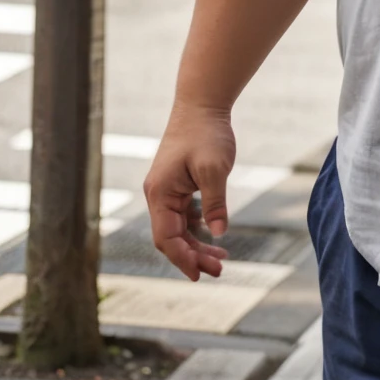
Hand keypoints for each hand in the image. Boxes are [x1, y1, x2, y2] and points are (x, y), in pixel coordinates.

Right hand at [144, 102, 234, 280]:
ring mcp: (166, 190)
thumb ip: (215, 204)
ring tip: (221, 259)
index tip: (200, 275)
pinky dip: (198, 228)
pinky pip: (184, 216)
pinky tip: (214, 236)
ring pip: (179, 228)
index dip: (183, 259)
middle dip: (193, 256)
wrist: (202, 104)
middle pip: (172, 237)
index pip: (167, 238)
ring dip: (197, 245)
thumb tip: (218, 234)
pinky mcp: (177, 185)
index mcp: (159, 194)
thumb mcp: (214, 169)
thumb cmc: (206, 133)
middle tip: (219, 270)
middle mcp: (158, 195)